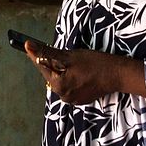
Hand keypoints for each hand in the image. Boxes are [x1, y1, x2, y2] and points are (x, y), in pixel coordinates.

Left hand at [25, 41, 145, 104]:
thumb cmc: (94, 63)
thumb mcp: (69, 55)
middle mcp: (63, 96)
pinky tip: (81, 72)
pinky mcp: (81, 100)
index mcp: (58, 86)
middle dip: (54, 63)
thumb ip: (46, 52)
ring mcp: (73, 100)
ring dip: (63, 71)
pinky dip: (72, 78)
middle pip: (51, 75)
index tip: (28, 45)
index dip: (37, 55)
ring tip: (76, 63)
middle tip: (63, 54)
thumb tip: (28, 45)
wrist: (117, 74)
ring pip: (61, 80)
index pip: (42, 67)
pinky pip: (70, 86)